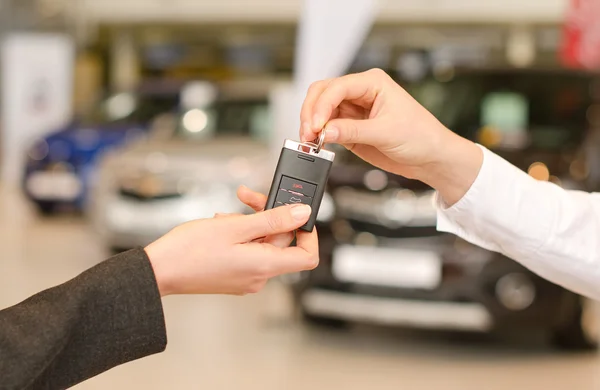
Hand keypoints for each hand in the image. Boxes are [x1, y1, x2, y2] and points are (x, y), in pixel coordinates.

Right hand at [145, 202, 317, 296]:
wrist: (159, 271)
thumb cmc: (190, 251)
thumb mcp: (235, 226)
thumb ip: (272, 219)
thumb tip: (301, 213)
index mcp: (264, 266)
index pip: (307, 256)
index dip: (308, 233)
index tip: (296, 214)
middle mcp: (259, 276)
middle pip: (281, 242)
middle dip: (268, 215)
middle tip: (249, 198)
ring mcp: (246, 277)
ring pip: (262, 242)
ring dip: (249, 222)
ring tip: (226, 214)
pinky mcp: (234, 274)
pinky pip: (248, 250)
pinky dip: (240, 234)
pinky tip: (222, 225)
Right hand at [299, 68, 482, 204]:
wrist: (430, 158)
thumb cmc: (421, 137)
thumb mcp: (387, 133)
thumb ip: (353, 131)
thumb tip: (326, 131)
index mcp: (373, 83)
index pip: (337, 87)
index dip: (322, 106)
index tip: (316, 126)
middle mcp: (360, 93)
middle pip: (322, 93)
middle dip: (311, 112)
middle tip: (308, 133)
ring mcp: (353, 110)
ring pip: (320, 110)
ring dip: (312, 124)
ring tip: (311, 141)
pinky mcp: (350, 128)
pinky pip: (326, 127)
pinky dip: (318, 135)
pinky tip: (317, 144)